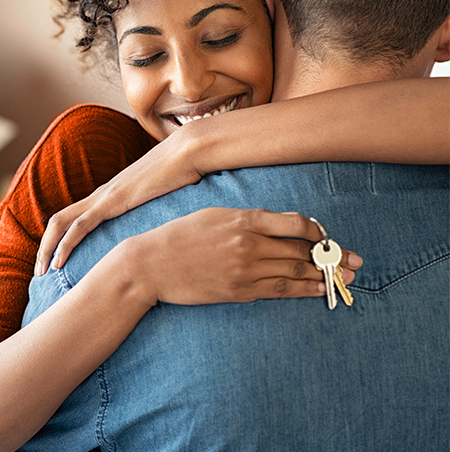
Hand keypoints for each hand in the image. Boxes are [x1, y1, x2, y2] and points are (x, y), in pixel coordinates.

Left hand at [36, 129, 203, 274]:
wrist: (188, 152)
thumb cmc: (183, 174)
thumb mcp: (165, 199)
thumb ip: (156, 212)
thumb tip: (165, 231)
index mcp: (111, 195)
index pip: (74, 217)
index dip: (60, 239)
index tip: (57, 262)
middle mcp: (101, 194)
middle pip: (59, 220)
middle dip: (45, 246)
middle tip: (39, 272)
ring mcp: (105, 196)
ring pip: (62, 222)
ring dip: (47, 247)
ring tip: (41, 272)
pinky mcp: (113, 201)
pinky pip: (80, 224)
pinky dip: (65, 243)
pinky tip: (59, 261)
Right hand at [121, 208, 362, 306]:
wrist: (151, 264)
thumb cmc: (179, 235)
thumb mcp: (213, 215)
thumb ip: (246, 218)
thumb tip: (277, 225)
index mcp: (243, 219)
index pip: (295, 223)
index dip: (317, 231)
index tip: (326, 235)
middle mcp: (249, 243)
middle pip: (302, 250)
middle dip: (332, 256)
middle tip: (355, 261)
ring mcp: (245, 270)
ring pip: (295, 272)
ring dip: (324, 275)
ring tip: (345, 277)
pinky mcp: (239, 291)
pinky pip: (279, 291)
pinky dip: (303, 290)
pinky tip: (319, 290)